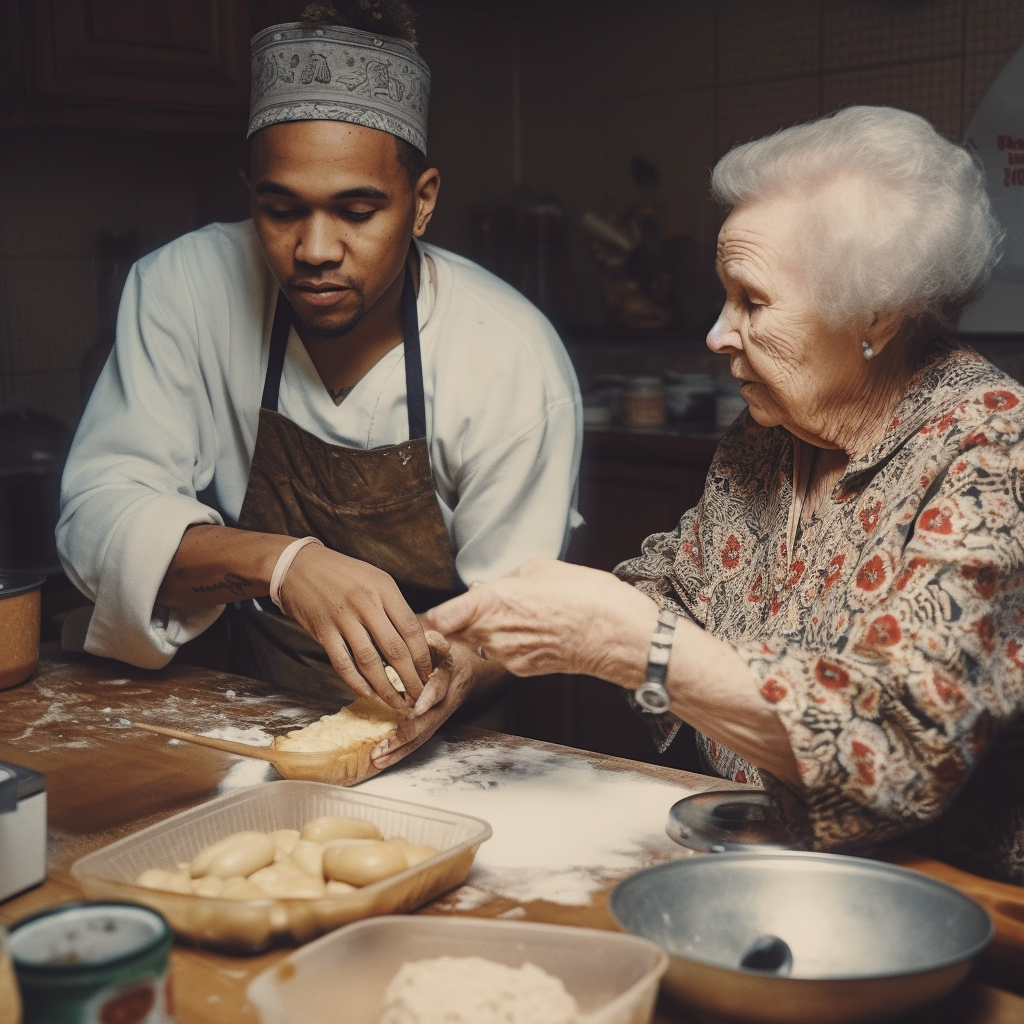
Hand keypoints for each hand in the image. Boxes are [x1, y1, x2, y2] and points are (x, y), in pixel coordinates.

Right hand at [278, 546, 433, 711]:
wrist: (299, 566)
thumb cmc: (344, 574)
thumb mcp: (375, 580)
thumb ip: (394, 607)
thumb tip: (416, 641)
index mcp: (384, 589)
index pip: (411, 629)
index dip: (422, 657)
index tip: (428, 675)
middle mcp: (365, 603)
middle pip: (395, 649)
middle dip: (410, 679)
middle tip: (418, 697)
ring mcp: (343, 617)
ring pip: (369, 661)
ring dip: (386, 688)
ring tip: (397, 703)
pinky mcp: (323, 630)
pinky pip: (342, 662)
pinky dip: (356, 681)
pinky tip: (367, 693)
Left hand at [369, 638, 477, 770]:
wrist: (467, 671)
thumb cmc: (448, 654)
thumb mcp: (444, 643)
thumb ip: (436, 641)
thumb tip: (430, 637)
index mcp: (449, 678)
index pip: (440, 688)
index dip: (430, 697)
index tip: (416, 708)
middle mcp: (444, 702)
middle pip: (428, 723)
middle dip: (405, 736)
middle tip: (383, 746)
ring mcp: (437, 716)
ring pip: (421, 736)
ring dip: (398, 750)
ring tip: (376, 760)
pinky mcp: (429, 724)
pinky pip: (415, 740)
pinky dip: (398, 751)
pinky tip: (378, 760)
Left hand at [421, 558, 658, 684]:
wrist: (620, 635)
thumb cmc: (585, 595)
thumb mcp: (541, 568)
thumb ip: (507, 580)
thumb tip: (491, 588)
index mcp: (491, 603)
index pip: (439, 618)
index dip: (431, 616)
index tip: (429, 613)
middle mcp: (493, 634)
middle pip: (457, 631)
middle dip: (463, 619)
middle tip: (478, 605)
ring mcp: (508, 656)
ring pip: (482, 641)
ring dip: (489, 630)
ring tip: (518, 613)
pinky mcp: (524, 670)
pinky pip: (505, 653)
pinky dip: (511, 642)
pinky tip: (535, 629)